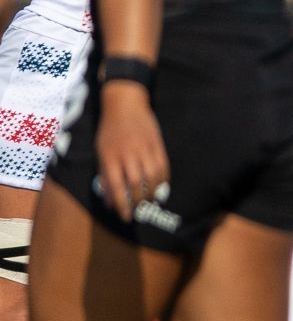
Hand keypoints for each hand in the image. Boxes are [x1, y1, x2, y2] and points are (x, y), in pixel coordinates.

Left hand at [96, 83, 168, 220]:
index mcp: (110, 157)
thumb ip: (105, 177)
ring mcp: (144, 149)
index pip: (117, 187)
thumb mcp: (101, 152)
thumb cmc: (109, 131)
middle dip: (137, 202)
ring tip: (150, 201)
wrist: (125, 104)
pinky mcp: (156, 144)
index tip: (125, 216)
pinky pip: (162, 167)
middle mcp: (127, 154)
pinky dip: (163, 180)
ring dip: (152, 193)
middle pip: (135, 185)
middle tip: (138, 211)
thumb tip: (109, 201)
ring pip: (151, 178)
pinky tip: (160, 187)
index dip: (121, 204)